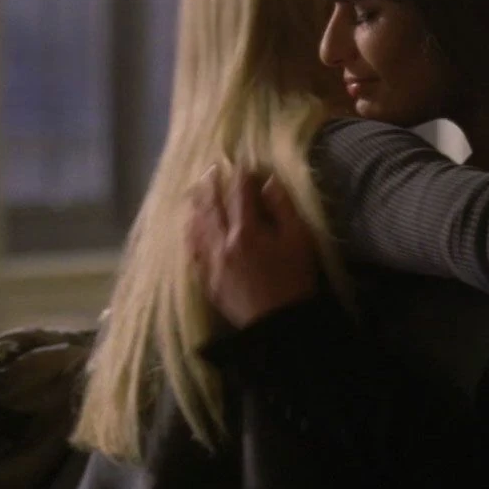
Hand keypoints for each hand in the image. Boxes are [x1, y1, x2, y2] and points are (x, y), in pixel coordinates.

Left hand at [186, 168, 319, 328]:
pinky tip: (189, 227)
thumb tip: (268, 182)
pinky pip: (192, 252)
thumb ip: (283, 208)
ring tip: (194, 191)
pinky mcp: (207, 279)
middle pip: (211, 207)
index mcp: (247, 231)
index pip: (239, 194)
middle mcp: (222, 243)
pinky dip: (190, 234)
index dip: (240, 176)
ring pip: (197, 227)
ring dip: (195, 206)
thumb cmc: (295, 280)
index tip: (242, 164)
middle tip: (211, 169)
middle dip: (211, 185)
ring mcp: (211, 262)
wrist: (279, 324)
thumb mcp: (299, 240)